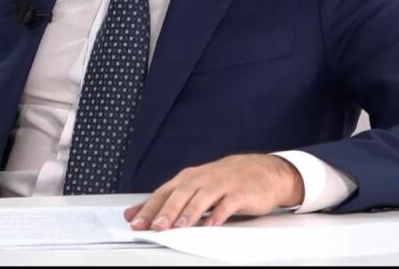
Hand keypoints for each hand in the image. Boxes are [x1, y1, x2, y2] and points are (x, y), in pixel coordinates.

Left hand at [123, 154, 303, 229]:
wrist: (262, 170)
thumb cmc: (224, 180)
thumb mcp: (194, 186)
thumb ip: (166, 200)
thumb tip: (135, 213)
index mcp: (189, 178)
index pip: (164, 192)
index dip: (149, 207)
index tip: (135, 222)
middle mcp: (203, 178)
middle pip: (180, 194)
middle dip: (166, 211)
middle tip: (156, 226)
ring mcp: (222, 184)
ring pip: (202, 198)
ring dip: (189, 213)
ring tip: (178, 227)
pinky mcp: (240, 193)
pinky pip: (228, 204)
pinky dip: (219, 214)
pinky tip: (211, 224)